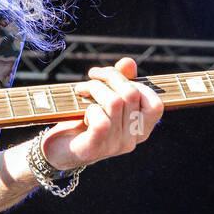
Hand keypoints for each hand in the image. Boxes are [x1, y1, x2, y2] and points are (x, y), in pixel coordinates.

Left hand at [40, 57, 162, 169]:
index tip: (115, 76)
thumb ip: (120, 82)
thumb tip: (128, 62)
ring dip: (94, 88)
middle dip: (110, 76)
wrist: (57, 151)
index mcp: (139, 130)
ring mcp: (114, 146)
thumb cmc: (82, 122)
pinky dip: (89, 108)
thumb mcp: (103, 100)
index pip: (155, 105)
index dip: (139, 84)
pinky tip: (81, 111)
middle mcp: (131, 140)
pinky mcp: (94, 148)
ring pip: (114, 102)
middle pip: (132, 94)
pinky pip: (100, 119)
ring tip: (81, 89)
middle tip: (92, 76)